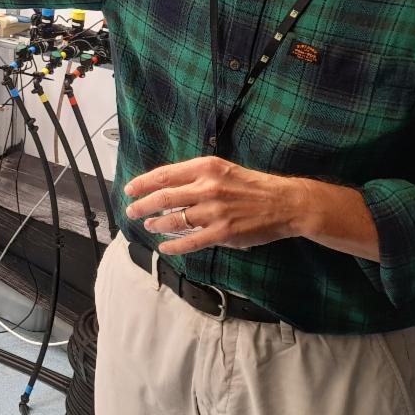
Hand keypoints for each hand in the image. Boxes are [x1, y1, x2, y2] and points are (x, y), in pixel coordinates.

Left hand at [123, 155, 305, 255]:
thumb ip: (196, 176)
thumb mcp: (222, 169)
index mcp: (205, 168)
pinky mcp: (223, 233)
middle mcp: (207, 187)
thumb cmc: (251, 185)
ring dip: (156, 224)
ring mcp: (215, 211)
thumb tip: (166, 186)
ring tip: (148, 226)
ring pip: (174, 219)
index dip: (143, 183)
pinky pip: (191, 241)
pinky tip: (164, 247)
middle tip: (131, 211)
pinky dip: (173, 245)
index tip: (129, 189)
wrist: (285, 203)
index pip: (164, 175)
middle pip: (164, 197)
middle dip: (142, 205)